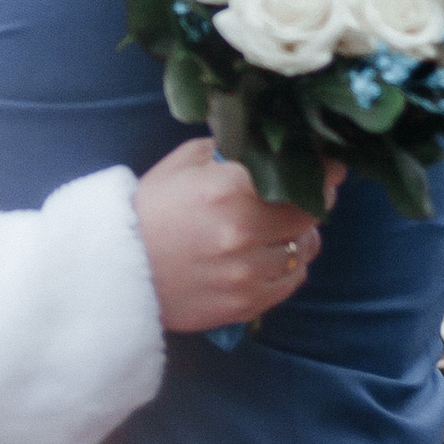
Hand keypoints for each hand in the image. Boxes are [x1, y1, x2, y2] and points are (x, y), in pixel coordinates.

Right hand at [131, 137, 324, 333]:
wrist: (115, 271)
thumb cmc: (149, 210)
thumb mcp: (182, 164)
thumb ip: (229, 149)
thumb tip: (270, 140)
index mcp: (227, 188)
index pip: (303, 175)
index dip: (324, 168)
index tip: (328, 164)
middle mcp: (244, 231)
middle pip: (313, 211)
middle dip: (312, 199)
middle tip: (301, 193)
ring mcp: (248, 271)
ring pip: (306, 247)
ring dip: (299, 234)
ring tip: (279, 228)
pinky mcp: (247, 302)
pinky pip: (293, 280)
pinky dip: (288, 265)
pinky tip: (267, 255)